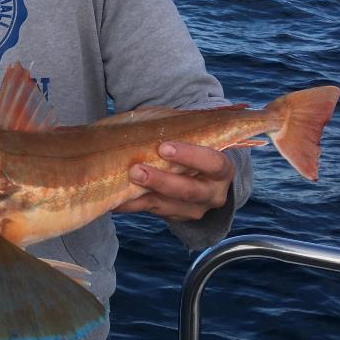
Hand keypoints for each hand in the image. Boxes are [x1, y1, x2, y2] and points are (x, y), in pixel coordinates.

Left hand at [114, 142, 234, 221]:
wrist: (207, 178)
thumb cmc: (195, 149)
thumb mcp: (196, 139)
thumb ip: (179, 132)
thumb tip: (145, 121)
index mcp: (222, 169)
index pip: (213, 163)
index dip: (190, 156)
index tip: (164, 148)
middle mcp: (213, 193)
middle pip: (188, 190)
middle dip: (160, 181)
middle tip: (136, 170)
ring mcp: (196, 209)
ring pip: (169, 205)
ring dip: (143, 195)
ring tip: (121, 185)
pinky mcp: (177, 218)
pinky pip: (154, 212)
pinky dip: (134, 205)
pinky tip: (116, 200)